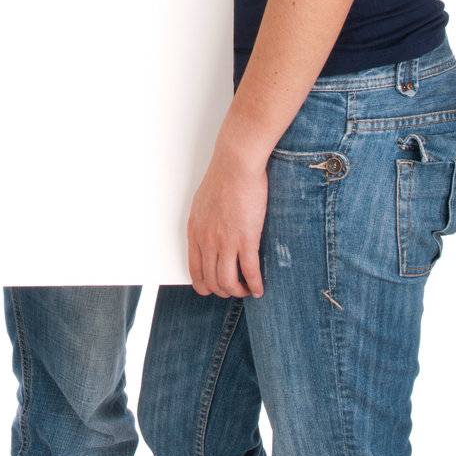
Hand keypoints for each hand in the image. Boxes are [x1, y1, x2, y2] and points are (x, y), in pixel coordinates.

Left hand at [187, 134, 266, 298]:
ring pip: (228, 283)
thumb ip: (205, 224)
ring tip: (248, 289)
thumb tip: (211, 236)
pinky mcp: (246, 239)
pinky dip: (255, 285)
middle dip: (225, 291)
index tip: (217, 287)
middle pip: (212, 282)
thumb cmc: (222, 178)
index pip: (195, 271)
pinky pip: (249, 272)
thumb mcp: (203, 204)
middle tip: (236, 288)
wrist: (236, 164)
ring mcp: (225, 242)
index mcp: (195, 232)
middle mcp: (207, 241)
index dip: (206, 285)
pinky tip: (260, 288)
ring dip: (240, 291)